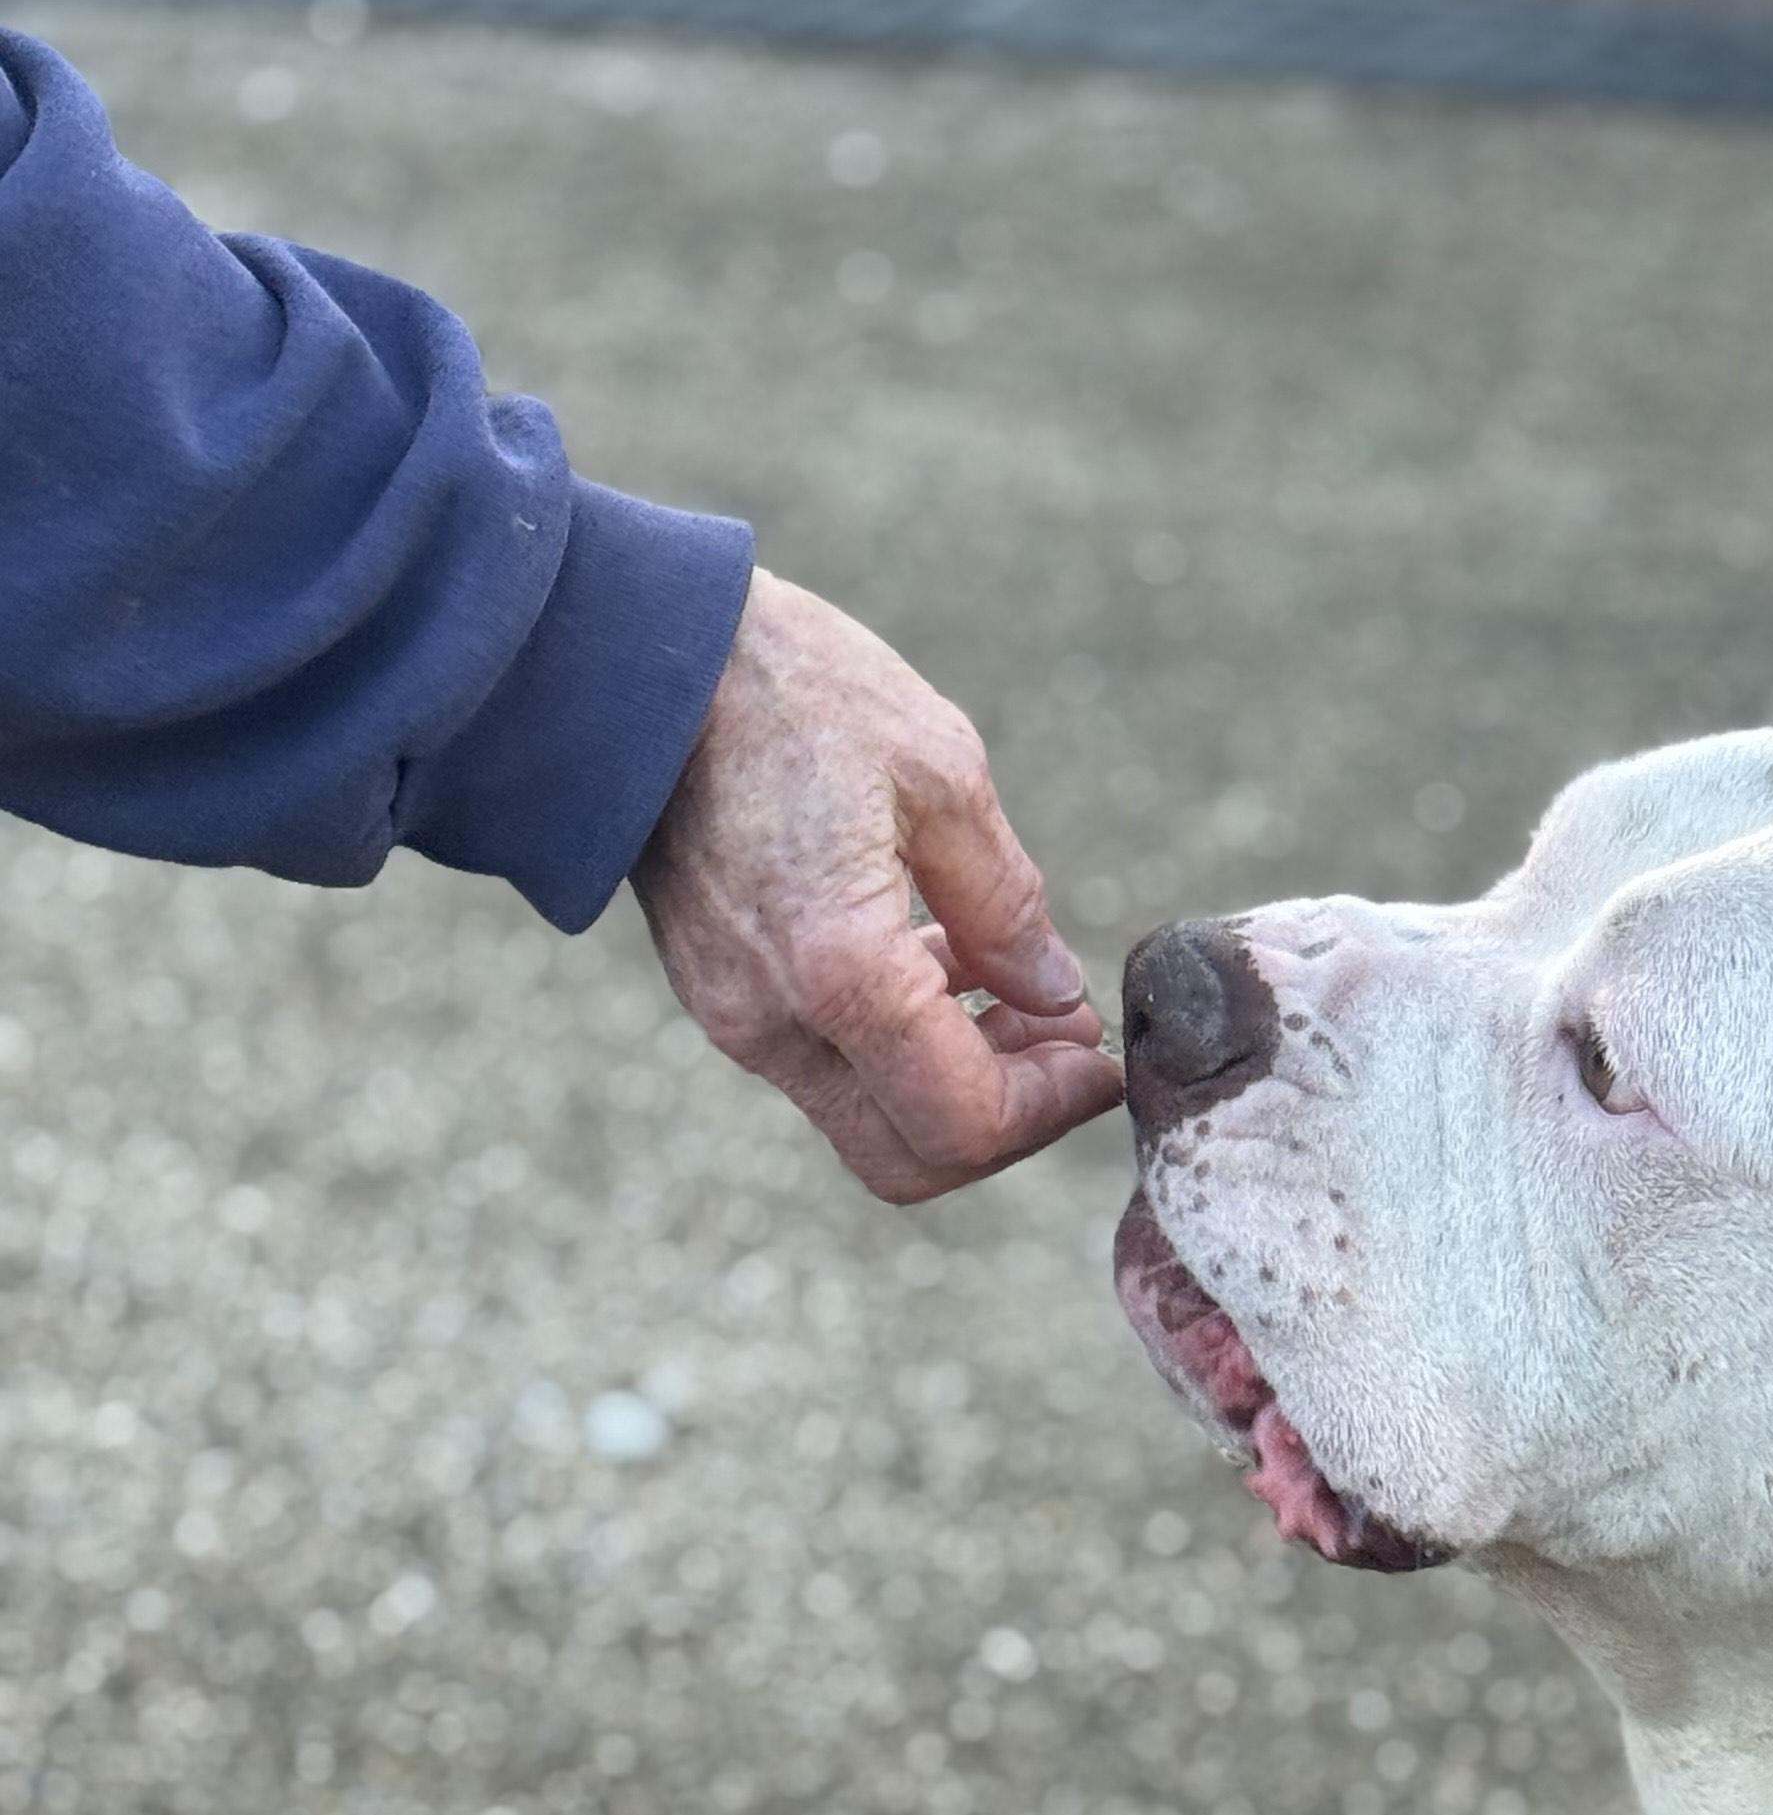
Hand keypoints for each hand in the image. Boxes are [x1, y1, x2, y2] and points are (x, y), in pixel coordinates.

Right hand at [632, 567, 1119, 1203]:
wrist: (631, 653)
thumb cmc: (788, 688)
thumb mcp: (939, 769)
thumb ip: (1006, 902)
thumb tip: (1054, 993)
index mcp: (839, 969)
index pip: (966, 1121)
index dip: (1052, 1108)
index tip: (1099, 1058)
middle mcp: (774, 1020)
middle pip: (911, 1161)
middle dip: (1006, 1121)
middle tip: (1063, 1044)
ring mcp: (733, 1017)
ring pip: (868, 1122)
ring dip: (955, 1083)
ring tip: (1014, 992)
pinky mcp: (716, 997)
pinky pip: (824, 1069)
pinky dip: (898, 1048)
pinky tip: (939, 964)